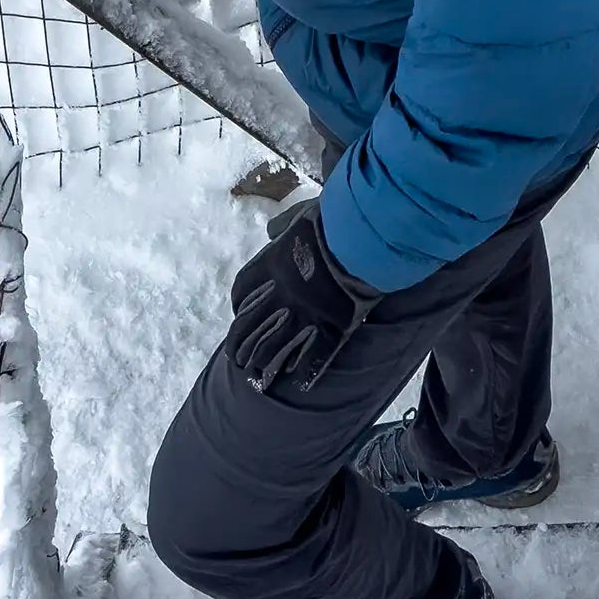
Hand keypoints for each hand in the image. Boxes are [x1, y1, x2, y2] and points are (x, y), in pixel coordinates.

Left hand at [227, 208, 372, 396]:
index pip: (244, 291)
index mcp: (272, 265)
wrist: (361, 237)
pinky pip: (314, 358)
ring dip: (263, 364)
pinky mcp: (331, 329)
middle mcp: (282, 295)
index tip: (238, 316)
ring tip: (258, 377)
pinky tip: (298, 383)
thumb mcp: (299, 215)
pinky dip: (305, 373)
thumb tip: (272, 231)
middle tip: (237, 360)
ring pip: (275, 348)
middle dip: (240, 346)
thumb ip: (283, 226)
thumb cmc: (332, 220)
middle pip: (250, 327)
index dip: (239, 307)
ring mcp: (305, 315)